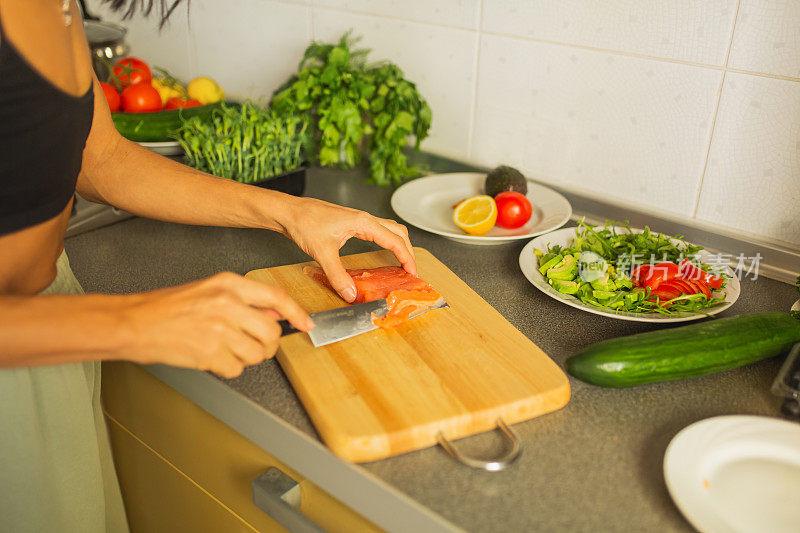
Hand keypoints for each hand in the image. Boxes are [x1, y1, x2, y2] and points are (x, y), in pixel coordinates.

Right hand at [119, 272, 312, 377]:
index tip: (306, 324)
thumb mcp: (209, 291)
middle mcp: (227, 304)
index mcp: (228, 284)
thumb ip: (244, 301)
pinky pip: (236, 369)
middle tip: (252, 344)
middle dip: (267, 345)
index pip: (277, 297)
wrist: (134, 322)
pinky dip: (226, 368)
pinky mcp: (210, 353)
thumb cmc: (167, 307)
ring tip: (223, 348)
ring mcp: (220, 329)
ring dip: (245, 358)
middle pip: (272, 333)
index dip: (297, 313)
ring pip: (257, 354)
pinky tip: (210, 356)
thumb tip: (274, 314)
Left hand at [279, 197, 415, 301]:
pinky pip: (379, 231)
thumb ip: (338, 275)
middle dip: (408, 251)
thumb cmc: (305, 223)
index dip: (407, 257)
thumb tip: (350, 293)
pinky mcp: (353, 223)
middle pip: (398, 233)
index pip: (395, 241)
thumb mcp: (322, 253)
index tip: (412, 272)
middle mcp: (365, 219)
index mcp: (363, 223)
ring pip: (390, 229)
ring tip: (403, 262)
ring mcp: (360, 220)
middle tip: (411, 270)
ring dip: (400, 244)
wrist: (290, 212)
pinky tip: (384, 252)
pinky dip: (388, 241)